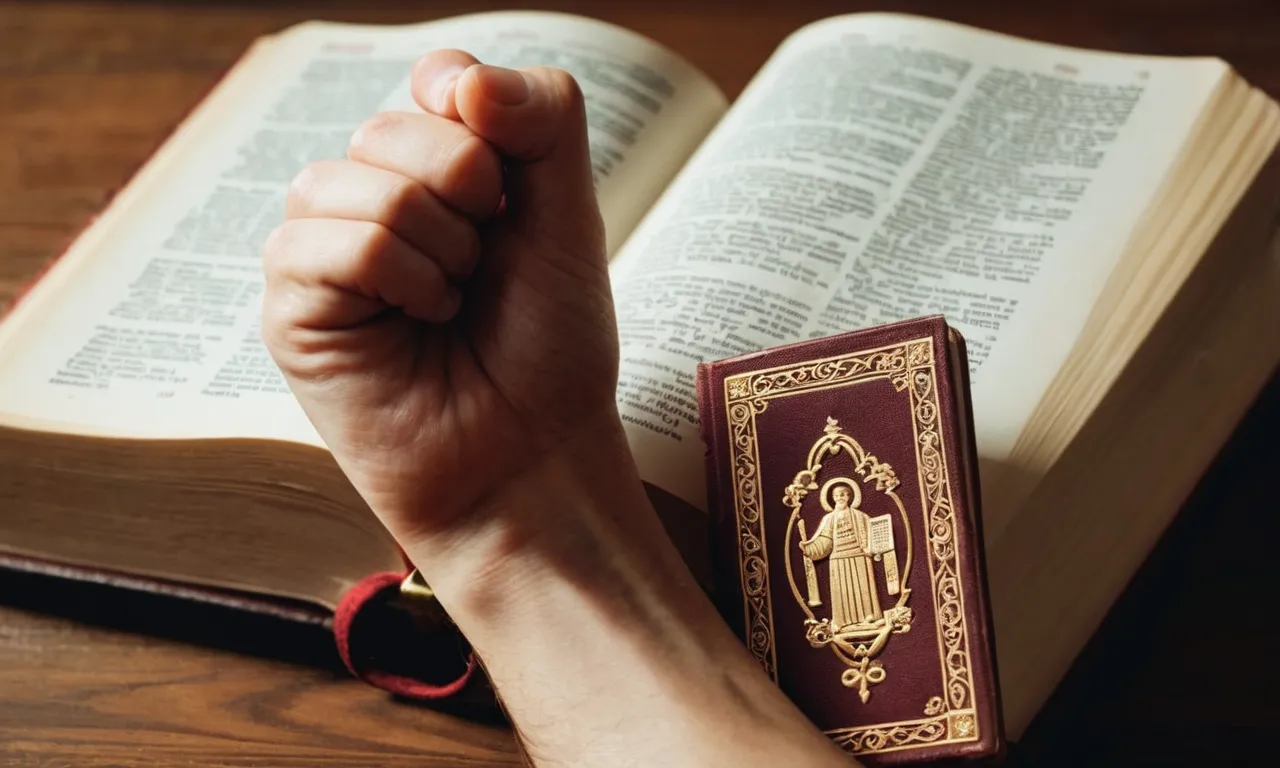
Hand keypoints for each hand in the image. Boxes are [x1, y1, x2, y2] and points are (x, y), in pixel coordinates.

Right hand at [262, 50, 618, 543]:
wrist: (533, 453)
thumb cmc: (550, 348)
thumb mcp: (571, 220)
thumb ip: (543, 122)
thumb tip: (460, 77)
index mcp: (437, 173)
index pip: (436, 83)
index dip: (473, 111)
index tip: (507, 181)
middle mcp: (372, 202)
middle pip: (390, 127)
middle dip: (466, 197)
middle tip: (485, 267)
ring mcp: (324, 252)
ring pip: (351, 180)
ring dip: (434, 246)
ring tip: (451, 303)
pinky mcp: (293, 308)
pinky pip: (331, 243)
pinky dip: (397, 278)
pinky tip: (419, 322)